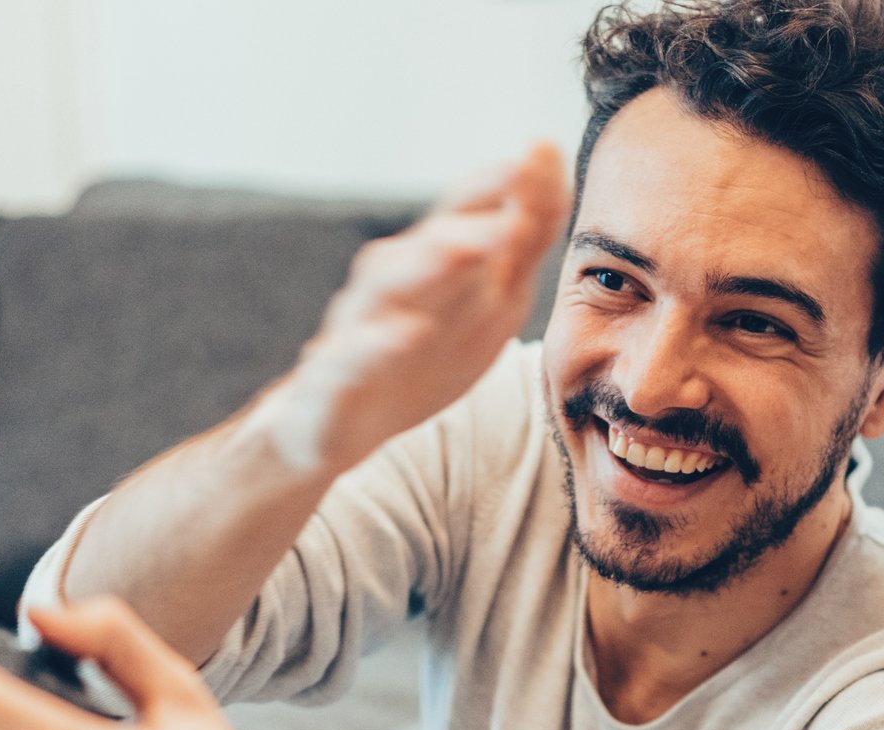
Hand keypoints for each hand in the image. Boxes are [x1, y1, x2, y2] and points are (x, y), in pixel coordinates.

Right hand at [254, 142, 568, 480]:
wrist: (335, 423)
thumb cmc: (423, 349)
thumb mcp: (490, 297)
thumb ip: (524, 235)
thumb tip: (550, 152)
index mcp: (430, 262)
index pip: (464, 211)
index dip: (499, 183)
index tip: (541, 152)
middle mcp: (391, 282)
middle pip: (428, 243)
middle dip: (470, 223)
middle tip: (511, 207)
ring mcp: (359, 327)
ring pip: (386, 288)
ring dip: (427, 266)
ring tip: (466, 250)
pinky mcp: (334, 377)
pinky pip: (351, 357)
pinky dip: (378, 345)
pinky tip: (408, 336)